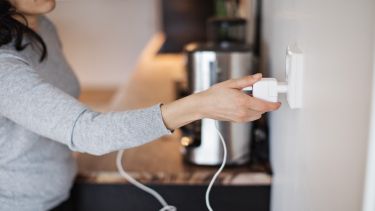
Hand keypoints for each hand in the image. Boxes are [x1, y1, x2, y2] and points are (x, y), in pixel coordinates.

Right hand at [160, 74, 280, 129]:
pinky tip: (243, 104)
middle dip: (264, 103)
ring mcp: (240, 118)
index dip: (274, 105)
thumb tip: (258, 77)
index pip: (265, 106)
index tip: (278, 103)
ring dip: (258, 108)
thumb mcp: (231, 84)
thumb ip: (247, 81)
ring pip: (256, 115)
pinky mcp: (236, 121)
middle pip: (262, 111)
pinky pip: (249, 117)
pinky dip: (251, 112)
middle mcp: (243, 112)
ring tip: (249, 99)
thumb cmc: (214, 95)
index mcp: (243, 102)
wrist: (203, 106)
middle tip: (258, 94)